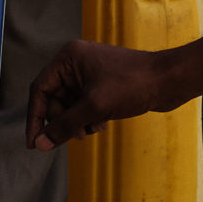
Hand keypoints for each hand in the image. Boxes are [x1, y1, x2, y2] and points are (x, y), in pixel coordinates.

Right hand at [27, 40, 172, 151]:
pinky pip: (84, 105)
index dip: (35, 117)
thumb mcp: (94, 106)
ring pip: (69, 105)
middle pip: (54, 99)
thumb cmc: (133, 84)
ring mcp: (89, 74)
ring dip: (77, 122)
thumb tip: (41, 144)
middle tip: (75, 136)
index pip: (40, 89)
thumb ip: (65, 125)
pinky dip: (88, 118)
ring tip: (92, 129)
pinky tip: (102, 124)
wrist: (168, 80)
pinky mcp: (102, 85)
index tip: (34, 143)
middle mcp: (76, 63)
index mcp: (69, 58)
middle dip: (63, 121)